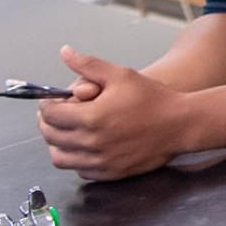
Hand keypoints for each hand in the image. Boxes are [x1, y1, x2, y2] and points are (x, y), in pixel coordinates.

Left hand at [36, 46, 191, 180]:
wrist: (180, 124)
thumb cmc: (153, 99)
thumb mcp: (120, 75)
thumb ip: (88, 64)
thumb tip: (65, 52)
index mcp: (91, 117)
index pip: (50, 115)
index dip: (45, 105)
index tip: (50, 101)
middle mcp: (93, 143)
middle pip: (51, 137)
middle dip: (47, 123)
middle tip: (54, 115)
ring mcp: (101, 161)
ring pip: (60, 158)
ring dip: (57, 144)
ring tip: (66, 132)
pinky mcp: (110, 173)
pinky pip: (80, 170)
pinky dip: (75, 159)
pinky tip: (84, 146)